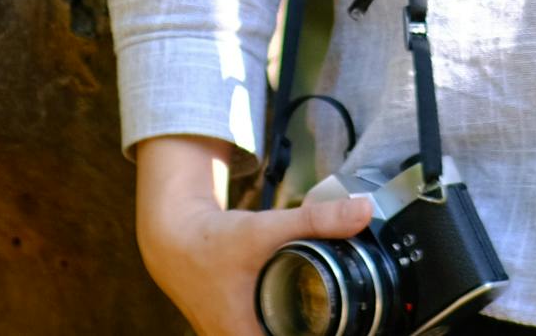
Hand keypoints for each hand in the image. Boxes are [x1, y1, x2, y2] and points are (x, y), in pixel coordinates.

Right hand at [135, 133, 375, 335]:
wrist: (172, 235)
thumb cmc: (211, 239)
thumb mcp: (263, 230)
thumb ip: (315, 221)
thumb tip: (363, 211)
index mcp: (240, 335)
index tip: (340, 326)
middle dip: (308, 331)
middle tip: (340, 321)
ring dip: (292, 329)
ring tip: (324, 320)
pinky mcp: (227, 328)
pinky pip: (257, 335)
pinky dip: (278, 327)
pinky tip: (296, 319)